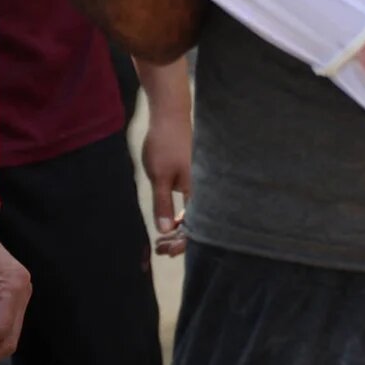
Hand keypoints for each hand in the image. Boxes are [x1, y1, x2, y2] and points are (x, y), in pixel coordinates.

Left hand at [141, 103, 191, 256]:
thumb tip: (165, 231)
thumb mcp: (158, 177)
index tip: (165, 250)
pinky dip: (182, 213)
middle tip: (160, 247)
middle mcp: (205, 187)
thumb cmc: (165, 144)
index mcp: (199, 190)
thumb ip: (162, 204)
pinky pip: (194, 202)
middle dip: (180, 238)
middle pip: (198, 222)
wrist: (170, 114)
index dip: (181, 242)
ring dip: (180, 227)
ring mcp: (202, 181)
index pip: (195, 225)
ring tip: (163, 238)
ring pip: (196, 212)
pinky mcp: (197, 176)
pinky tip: (172, 219)